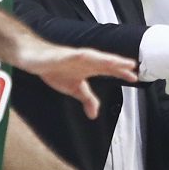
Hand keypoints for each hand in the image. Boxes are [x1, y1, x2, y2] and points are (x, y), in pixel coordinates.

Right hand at [16, 42, 136, 118]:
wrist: (33, 58)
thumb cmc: (55, 69)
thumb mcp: (74, 88)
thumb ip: (86, 99)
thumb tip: (94, 114)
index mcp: (89, 68)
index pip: (108, 70)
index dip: (121, 73)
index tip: (135, 78)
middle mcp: (85, 61)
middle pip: (105, 62)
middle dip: (119, 65)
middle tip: (133, 67)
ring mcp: (75, 57)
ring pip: (94, 57)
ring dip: (107, 59)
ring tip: (118, 61)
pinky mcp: (63, 55)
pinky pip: (74, 56)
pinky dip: (85, 56)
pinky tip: (92, 57)